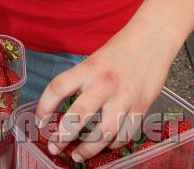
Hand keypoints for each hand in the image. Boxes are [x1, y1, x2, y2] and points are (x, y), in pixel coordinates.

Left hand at [35, 26, 173, 161]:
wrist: (153, 38)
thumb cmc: (122, 47)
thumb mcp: (95, 58)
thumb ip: (82, 79)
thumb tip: (65, 103)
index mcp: (89, 67)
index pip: (58, 87)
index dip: (44, 106)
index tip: (40, 120)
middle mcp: (105, 83)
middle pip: (77, 117)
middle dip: (62, 137)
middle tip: (54, 146)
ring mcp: (124, 97)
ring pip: (102, 134)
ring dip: (87, 149)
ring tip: (77, 155)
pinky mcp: (141, 108)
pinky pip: (124, 135)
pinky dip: (113, 144)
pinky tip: (106, 145)